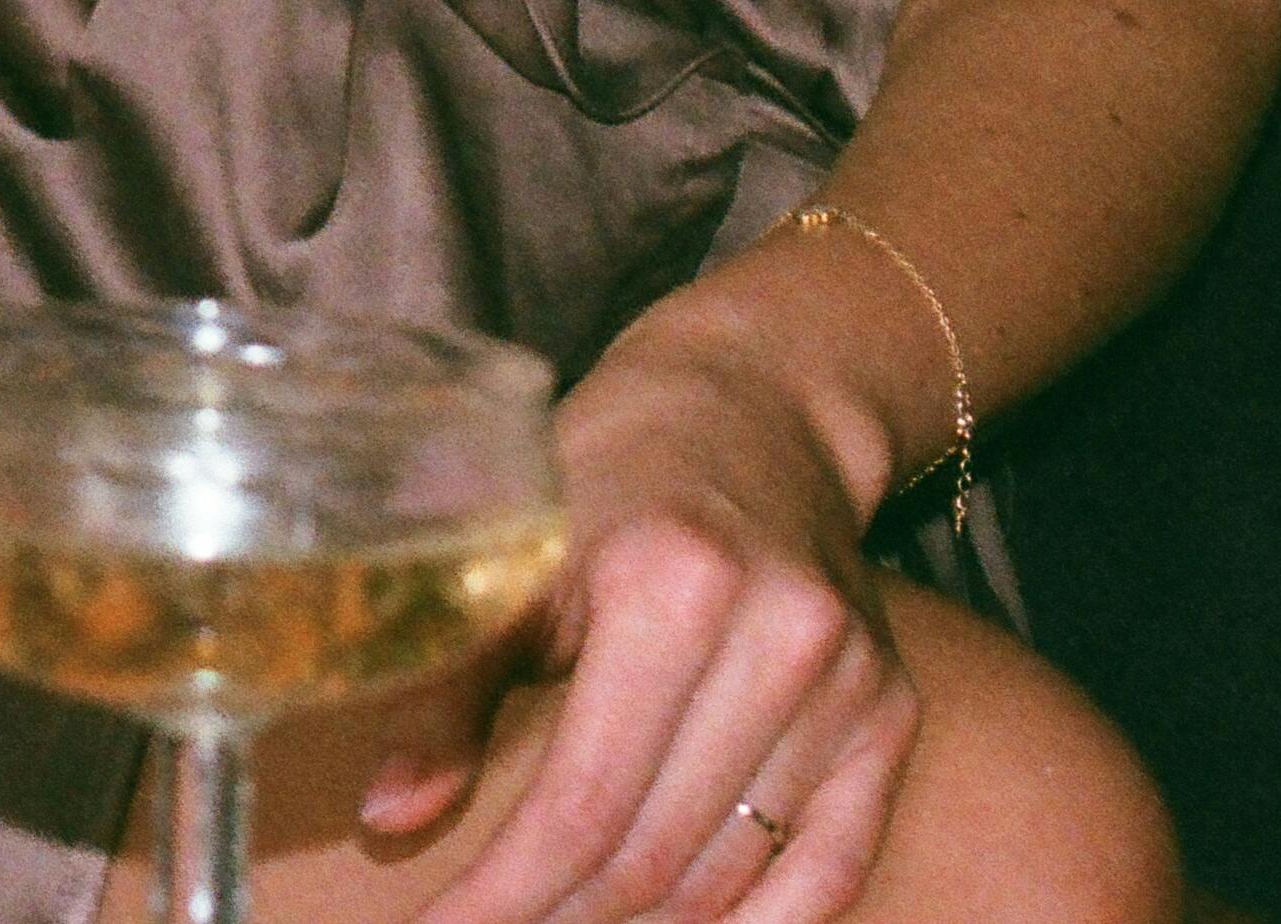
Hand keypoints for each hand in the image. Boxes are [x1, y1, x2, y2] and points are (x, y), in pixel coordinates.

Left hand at [395, 335, 914, 923]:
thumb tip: (390, 816)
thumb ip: (449, 684)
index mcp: (673, 584)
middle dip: (559, 920)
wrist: (756, 408)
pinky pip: (830, 869)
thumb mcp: (513, 549)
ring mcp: (851, 681)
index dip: (506, 892)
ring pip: (732, 877)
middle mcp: (781, 635)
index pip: (584, 801)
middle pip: (657, 855)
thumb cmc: (609, 472)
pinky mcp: (890, 713)